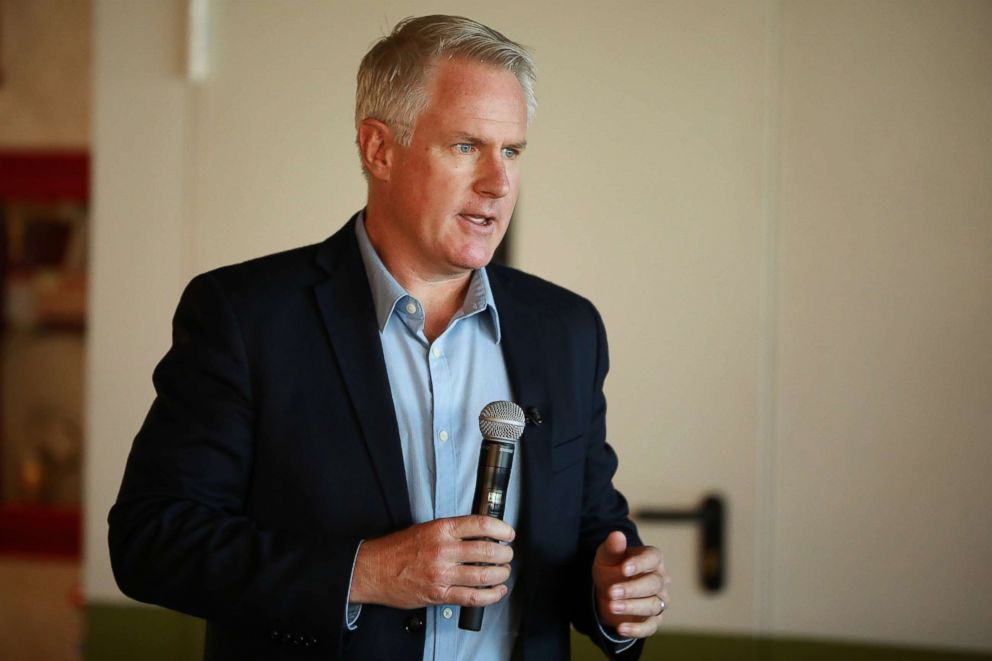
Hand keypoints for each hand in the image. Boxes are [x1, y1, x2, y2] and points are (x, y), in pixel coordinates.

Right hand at [350, 515, 514, 609]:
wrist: (373, 570)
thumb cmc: (397, 550)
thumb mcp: (425, 529)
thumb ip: (452, 531)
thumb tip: (479, 533)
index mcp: (440, 530)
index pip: (480, 525)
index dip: (501, 529)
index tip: (508, 533)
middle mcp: (443, 550)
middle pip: (487, 551)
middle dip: (504, 554)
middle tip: (507, 554)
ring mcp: (442, 574)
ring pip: (483, 575)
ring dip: (501, 574)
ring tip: (504, 572)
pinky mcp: (439, 594)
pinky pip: (472, 597)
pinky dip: (490, 596)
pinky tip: (497, 591)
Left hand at [593, 531, 669, 637]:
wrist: (608, 591)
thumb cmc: (611, 568)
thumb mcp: (607, 557)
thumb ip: (612, 547)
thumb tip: (617, 535)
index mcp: (652, 559)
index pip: (653, 558)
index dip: (640, 563)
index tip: (623, 568)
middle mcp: (660, 580)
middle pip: (654, 584)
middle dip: (632, 589)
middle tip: (612, 591)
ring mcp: (659, 600)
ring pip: (653, 605)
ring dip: (632, 607)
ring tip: (612, 606)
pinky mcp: (653, 620)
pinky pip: (650, 626)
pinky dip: (636, 629)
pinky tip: (620, 628)